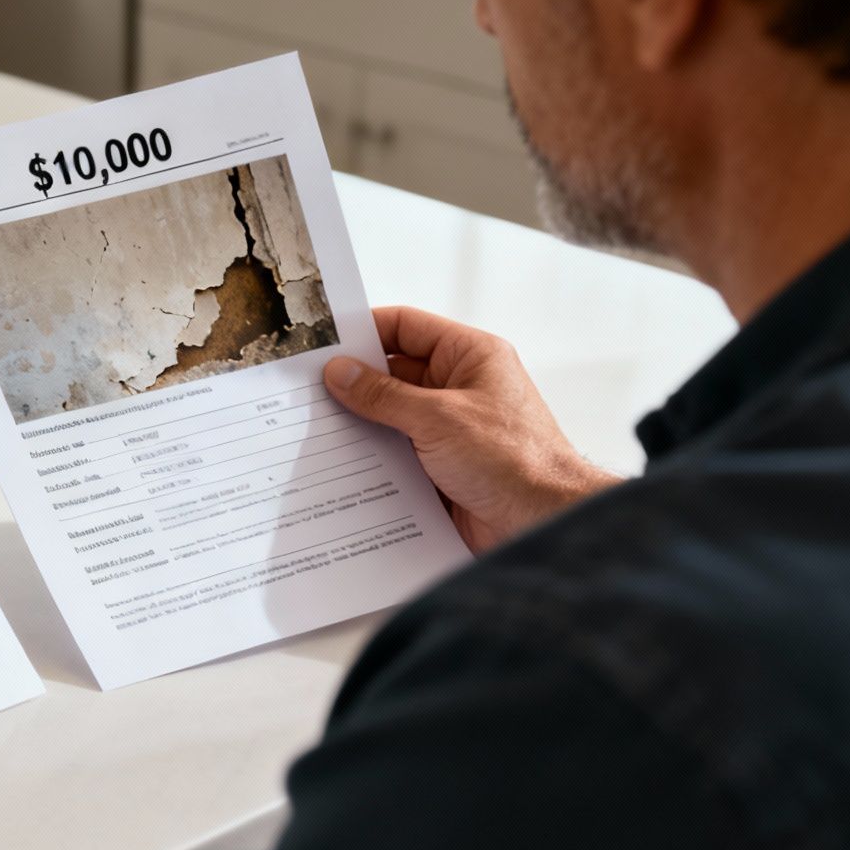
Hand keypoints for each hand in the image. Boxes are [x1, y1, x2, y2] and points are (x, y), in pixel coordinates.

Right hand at [323, 307, 620, 553]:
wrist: (543, 522)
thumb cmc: (515, 460)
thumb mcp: (439, 418)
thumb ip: (384, 395)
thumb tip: (341, 373)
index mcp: (470, 356)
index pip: (406, 327)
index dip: (364, 330)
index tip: (322, 342)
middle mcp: (460, 387)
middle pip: (393, 372)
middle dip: (353, 382)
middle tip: (306, 390)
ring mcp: (450, 427)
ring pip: (391, 415)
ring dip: (360, 423)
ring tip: (314, 428)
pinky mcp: (441, 465)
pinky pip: (397, 451)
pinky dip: (372, 456)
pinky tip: (340, 465)